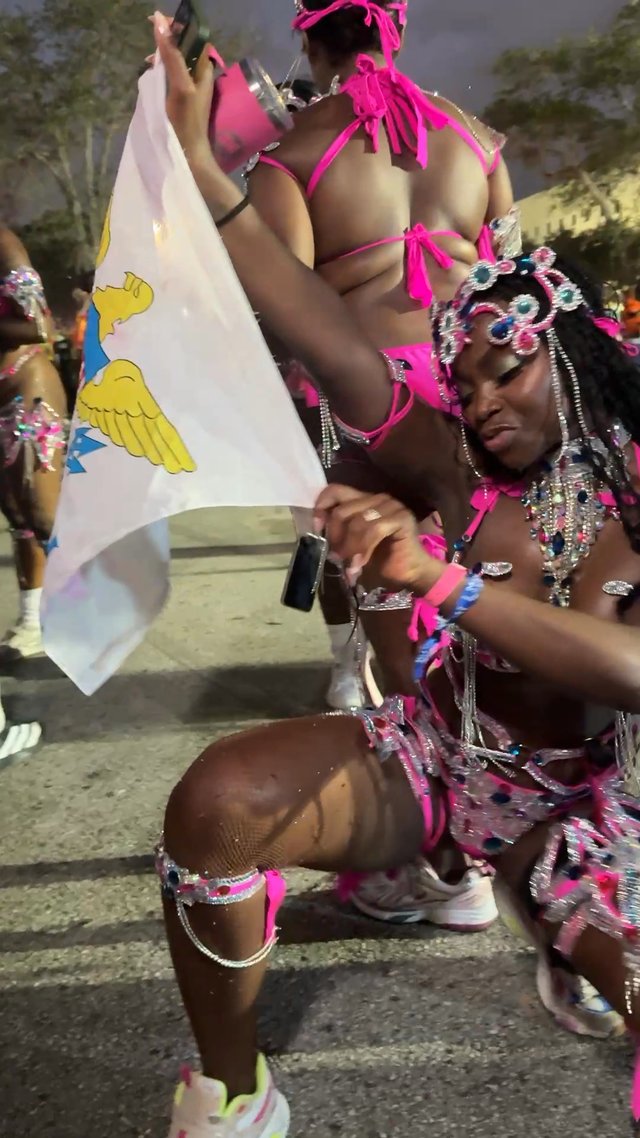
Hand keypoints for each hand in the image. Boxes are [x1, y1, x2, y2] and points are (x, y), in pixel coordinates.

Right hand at [152, 11, 217, 174]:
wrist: (189, 153)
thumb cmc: (186, 121)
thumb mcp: (179, 85)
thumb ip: (172, 55)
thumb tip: (160, 23)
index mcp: (204, 68)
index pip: (195, 36)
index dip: (179, 26)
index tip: (157, 21)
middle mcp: (200, 74)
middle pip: (185, 46)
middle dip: (168, 40)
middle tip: (152, 44)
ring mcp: (191, 86)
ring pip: (177, 60)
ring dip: (163, 55)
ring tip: (150, 61)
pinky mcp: (182, 97)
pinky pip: (172, 74)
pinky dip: (162, 69)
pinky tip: (152, 75)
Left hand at [314, 485, 441, 591]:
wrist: (407, 574)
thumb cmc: (379, 560)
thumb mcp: (350, 545)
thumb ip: (338, 533)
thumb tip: (317, 532)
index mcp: (362, 500)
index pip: (334, 491)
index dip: (321, 508)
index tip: (317, 530)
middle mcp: (376, 498)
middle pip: (342, 509)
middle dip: (335, 537)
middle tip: (337, 557)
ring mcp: (391, 506)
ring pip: (357, 520)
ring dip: (350, 546)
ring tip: (350, 565)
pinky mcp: (402, 518)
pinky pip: (375, 529)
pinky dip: (364, 548)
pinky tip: (361, 563)